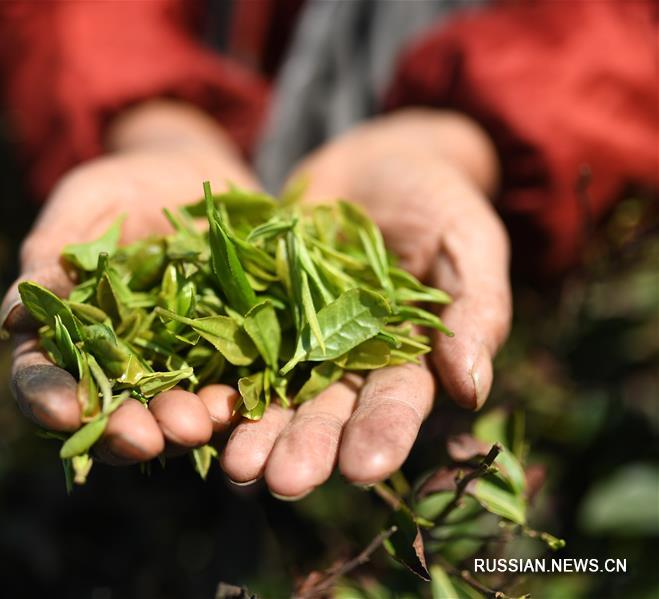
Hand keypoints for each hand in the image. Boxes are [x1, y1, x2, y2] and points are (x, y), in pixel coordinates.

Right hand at [0, 102, 255, 462]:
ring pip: (165, 417)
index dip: (47, 399)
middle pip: (106, 416)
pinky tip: (235, 404)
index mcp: (64, 332)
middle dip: (122, 432)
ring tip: (197, 425)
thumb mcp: (86, 205)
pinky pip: (222, 391)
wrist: (195, 175)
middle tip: (144, 438)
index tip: (65, 412)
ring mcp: (170, 368)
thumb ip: (50, 255)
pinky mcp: (221, 360)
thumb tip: (11, 320)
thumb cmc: (124, 184)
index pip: (41, 377)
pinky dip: (227, 406)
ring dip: (178, 430)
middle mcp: (114, 364)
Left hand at [220, 109, 511, 497]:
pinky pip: (229, 346)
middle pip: (325, 412)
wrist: (372, 162)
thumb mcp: (467, 239)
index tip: (364, 469)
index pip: (395, 403)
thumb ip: (476, 307)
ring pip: (272, 393)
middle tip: (283, 482)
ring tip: (235, 466)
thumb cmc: (435, 199)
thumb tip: (472, 388)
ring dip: (254, 431)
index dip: (382, 435)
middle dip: (305, 448)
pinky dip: (215, 376)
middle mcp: (345, 362)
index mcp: (405, 357)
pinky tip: (197, 407)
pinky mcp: (251, 312)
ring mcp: (294, 339)